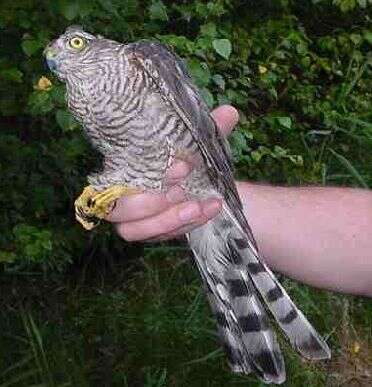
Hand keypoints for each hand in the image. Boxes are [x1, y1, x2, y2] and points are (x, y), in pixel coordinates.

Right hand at [106, 105, 238, 240]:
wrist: (200, 180)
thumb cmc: (190, 159)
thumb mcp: (199, 143)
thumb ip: (211, 129)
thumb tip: (230, 112)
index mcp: (126, 166)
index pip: (120, 174)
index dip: (146, 173)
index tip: (184, 165)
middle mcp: (122, 194)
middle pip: (116, 209)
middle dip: (152, 201)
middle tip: (183, 191)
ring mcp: (134, 218)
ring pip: (131, 230)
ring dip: (166, 221)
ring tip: (198, 207)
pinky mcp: (150, 232)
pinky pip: (158, 237)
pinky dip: (183, 226)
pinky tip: (207, 212)